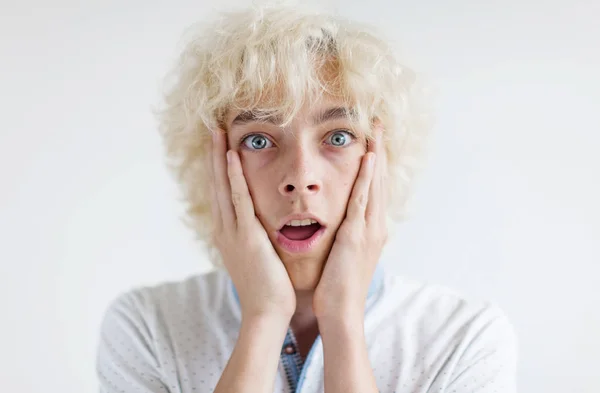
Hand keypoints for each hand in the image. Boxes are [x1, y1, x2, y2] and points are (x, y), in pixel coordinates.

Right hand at [209, 129, 295, 320]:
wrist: (266, 312)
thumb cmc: (268, 288)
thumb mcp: (257, 257)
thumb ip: (255, 238)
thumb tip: (260, 225)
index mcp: (229, 233)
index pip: (221, 193)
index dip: (219, 168)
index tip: (220, 146)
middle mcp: (225, 229)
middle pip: (216, 184)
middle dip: (214, 156)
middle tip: (212, 128)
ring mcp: (233, 232)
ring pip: (223, 186)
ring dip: (220, 158)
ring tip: (217, 132)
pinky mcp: (246, 236)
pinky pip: (239, 200)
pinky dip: (234, 177)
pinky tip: (233, 156)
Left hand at [313, 126, 387, 320]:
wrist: (340, 310)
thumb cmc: (338, 285)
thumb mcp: (345, 255)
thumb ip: (347, 235)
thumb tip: (341, 223)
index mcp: (370, 229)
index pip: (374, 188)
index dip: (374, 162)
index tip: (371, 139)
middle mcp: (375, 225)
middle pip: (379, 179)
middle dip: (379, 149)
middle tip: (378, 122)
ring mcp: (369, 229)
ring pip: (375, 184)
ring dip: (376, 155)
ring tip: (376, 129)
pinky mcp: (357, 235)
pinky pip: (363, 200)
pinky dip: (368, 178)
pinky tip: (369, 158)